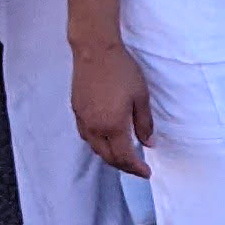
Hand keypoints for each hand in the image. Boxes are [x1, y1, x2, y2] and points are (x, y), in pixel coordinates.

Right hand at [72, 42, 154, 176]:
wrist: (95, 51)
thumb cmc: (122, 71)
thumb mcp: (141, 96)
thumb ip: (144, 123)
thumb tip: (148, 143)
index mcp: (113, 126)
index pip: (124, 157)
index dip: (136, 169)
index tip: (147, 173)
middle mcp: (95, 128)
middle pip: (108, 157)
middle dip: (123, 166)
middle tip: (137, 167)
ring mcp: (83, 120)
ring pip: (95, 148)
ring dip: (109, 156)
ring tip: (123, 155)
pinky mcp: (76, 111)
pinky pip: (87, 136)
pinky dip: (99, 143)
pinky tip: (106, 138)